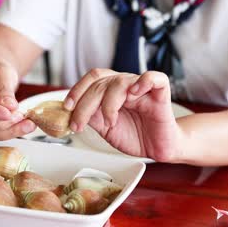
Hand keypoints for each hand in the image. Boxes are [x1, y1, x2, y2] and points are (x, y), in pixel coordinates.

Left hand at [64, 69, 184, 161]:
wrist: (157, 148)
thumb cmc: (135, 135)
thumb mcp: (104, 128)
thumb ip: (90, 116)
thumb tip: (70, 112)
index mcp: (111, 89)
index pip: (92, 78)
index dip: (77, 90)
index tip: (67, 107)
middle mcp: (125, 85)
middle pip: (101, 83)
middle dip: (84, 105)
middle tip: (79, 124)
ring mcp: (142, 89)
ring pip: (120, 82)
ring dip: (108, 104)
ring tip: (109, 122)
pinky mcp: (160, 95)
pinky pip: (155, 78)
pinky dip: (144, 81)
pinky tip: (134, 94)